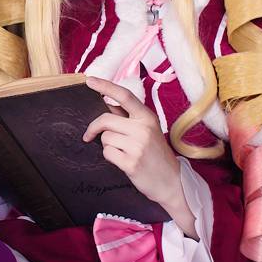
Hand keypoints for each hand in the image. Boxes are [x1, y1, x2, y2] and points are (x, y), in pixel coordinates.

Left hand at [81, 77, 183, 208]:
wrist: (172, 181)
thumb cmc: (155, 154)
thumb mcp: (147, 129)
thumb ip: (127, 117)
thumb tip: (105, 101)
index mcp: (147, 117)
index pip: (124, 96)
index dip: (105, 86)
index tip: (90, 80)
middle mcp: (143, 128)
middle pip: (105, 119)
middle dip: (94, 128)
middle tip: (90, 135)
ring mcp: (138, 146)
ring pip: (105, 138)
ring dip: (107, 145)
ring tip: (123, 151)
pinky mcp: (131, 163)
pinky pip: (107, 153)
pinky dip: (110, 157)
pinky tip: (123, 161)